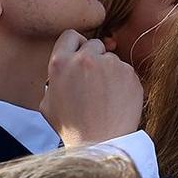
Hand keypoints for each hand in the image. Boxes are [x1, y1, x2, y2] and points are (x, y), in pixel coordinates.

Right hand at [42, 31, 145, 145]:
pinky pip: (126, 70)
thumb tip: (64, 67)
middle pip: (93, 44)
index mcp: (60, 63)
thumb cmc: (72, 127)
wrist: (101, 142)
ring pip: (111, 59)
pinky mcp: (130, 73)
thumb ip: (54, 78)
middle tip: (92, 81)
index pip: (70, 35)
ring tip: (104, 97)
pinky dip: (123, 82)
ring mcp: (110, 65)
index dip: (75, 45)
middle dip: (93, 58)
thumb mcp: (48, 103)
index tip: (79, 56)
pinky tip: (116, 100)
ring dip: (109, 72)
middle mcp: (85, 59)